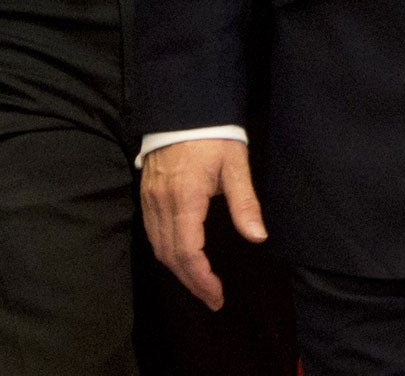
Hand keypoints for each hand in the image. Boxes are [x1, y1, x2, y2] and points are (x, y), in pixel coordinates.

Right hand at [142, 139, 266, 309]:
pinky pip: (151, 232)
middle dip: (190, 281)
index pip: (187, 252)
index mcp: (185, 199)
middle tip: (212, 298)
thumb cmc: (214, 135)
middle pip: (169, 256)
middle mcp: (161, 204)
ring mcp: (149, 200)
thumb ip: (245, 204)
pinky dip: (166, 251)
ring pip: (157, 247)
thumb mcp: (236, 166)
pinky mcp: (145, 195)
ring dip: (177, 269)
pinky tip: (182, 257)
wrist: (183, 107)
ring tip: (200, 283)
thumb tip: (258, 237)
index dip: (201, 279)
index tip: (217, 295)